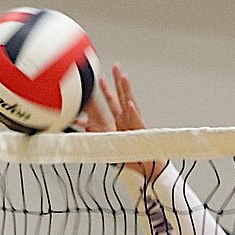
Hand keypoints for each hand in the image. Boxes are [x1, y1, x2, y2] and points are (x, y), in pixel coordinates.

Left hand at [85, 66, 161, 180]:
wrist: (148, 168)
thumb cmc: (133, 157)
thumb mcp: (111, 145)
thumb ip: (99, 135)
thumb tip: (85, 127)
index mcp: (122, 121)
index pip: (113, 102)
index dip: (107, 89)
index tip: (101, 77)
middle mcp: (129, 119)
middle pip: (123, 96)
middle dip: (118, 81)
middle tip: (115, 66)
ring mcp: (135, 124)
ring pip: (131, 104)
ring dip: (127, 91)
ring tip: (124, 78)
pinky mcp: (141, 133)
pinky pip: (137, 122)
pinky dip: (134, 113)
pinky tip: (130, 105)